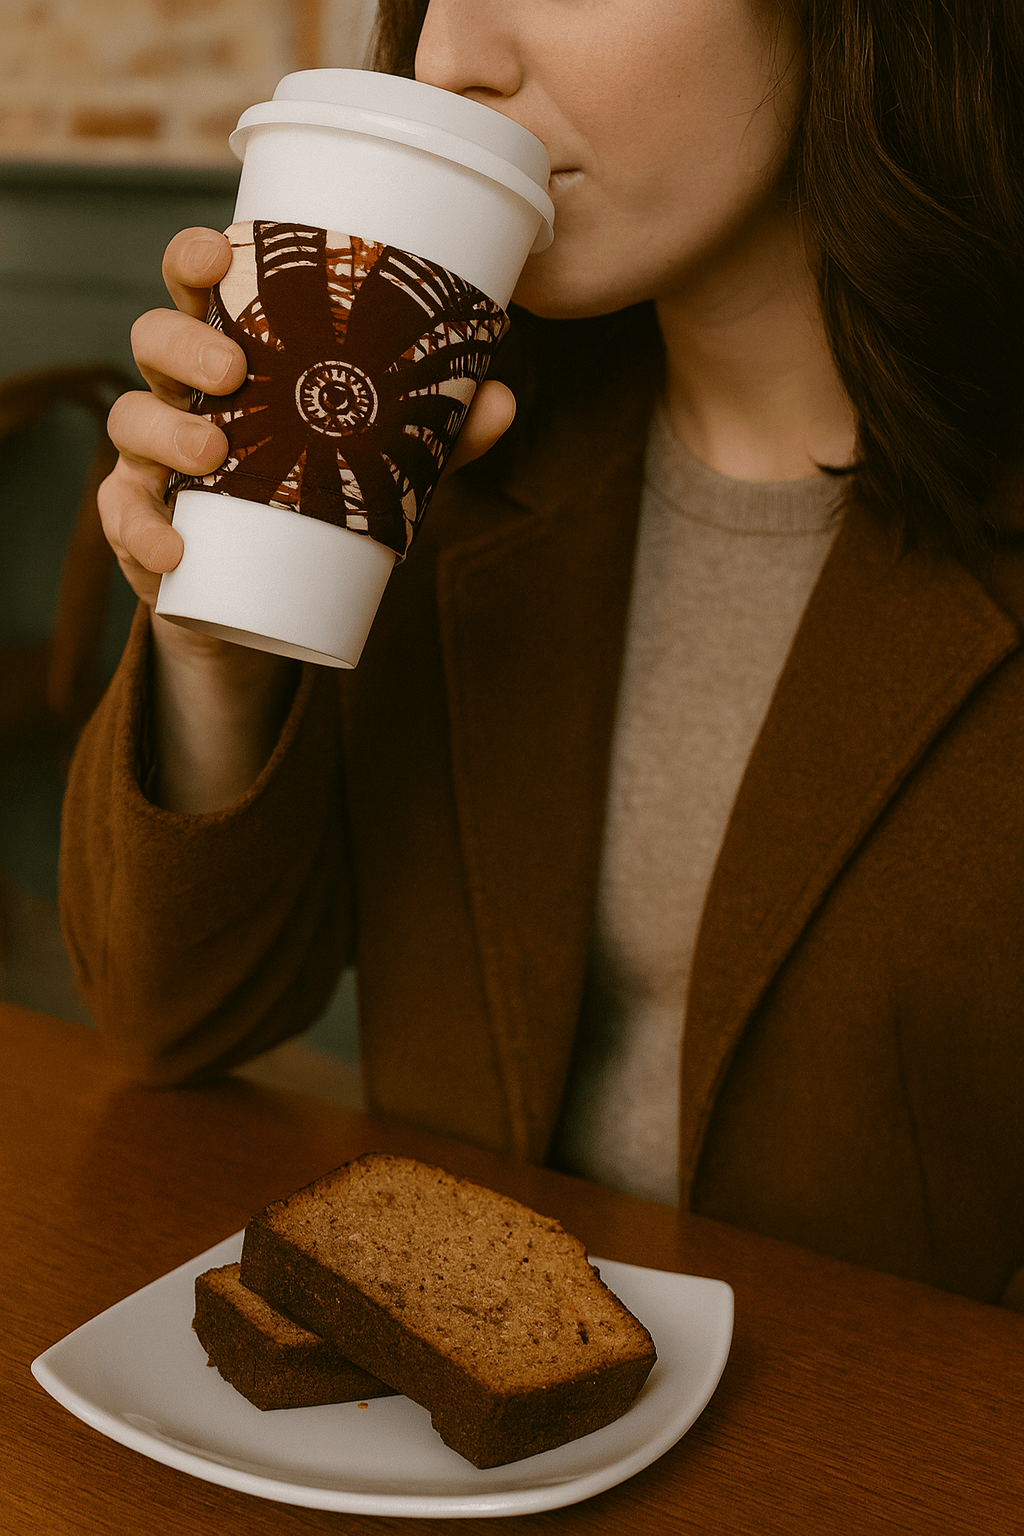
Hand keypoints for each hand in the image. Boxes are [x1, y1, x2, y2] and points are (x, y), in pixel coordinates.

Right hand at [100, 227, 517, 614]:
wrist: (263, 600)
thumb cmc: (317, 497)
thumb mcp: (381, 463)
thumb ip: (435, 435)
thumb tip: (499, 400)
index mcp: (235, 353)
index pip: (200, 287)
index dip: (195, 259)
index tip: (217, 252)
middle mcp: (182, 393)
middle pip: (152, 336)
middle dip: (182, 339)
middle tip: (233, 369)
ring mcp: (151, 456)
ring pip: (129, 417)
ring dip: (165, 427)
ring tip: (210, 452)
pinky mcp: (138, 522)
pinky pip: (121, 515)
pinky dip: (143, 530)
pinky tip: (176, 548)